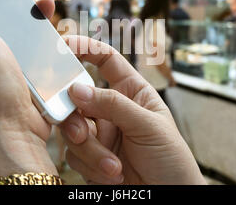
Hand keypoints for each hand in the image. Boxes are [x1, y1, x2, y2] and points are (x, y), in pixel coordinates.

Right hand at [60, 36, 204, 184]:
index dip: (86, 48)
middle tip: (82, 133)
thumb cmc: (171, 158)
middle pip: (77, 98)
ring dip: (90, 151)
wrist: (169, 196)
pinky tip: (113, 175)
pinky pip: (74, 154)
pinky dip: (90, 165)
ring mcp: (100, 133)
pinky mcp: (91, 157)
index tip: (64, 46)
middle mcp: (111, 110)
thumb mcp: (148, 126)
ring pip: (72, 129)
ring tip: (114, 167)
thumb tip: (76, 89)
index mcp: (131, 92)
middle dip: (76, 116)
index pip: (105, 61)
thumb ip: (113, 105)